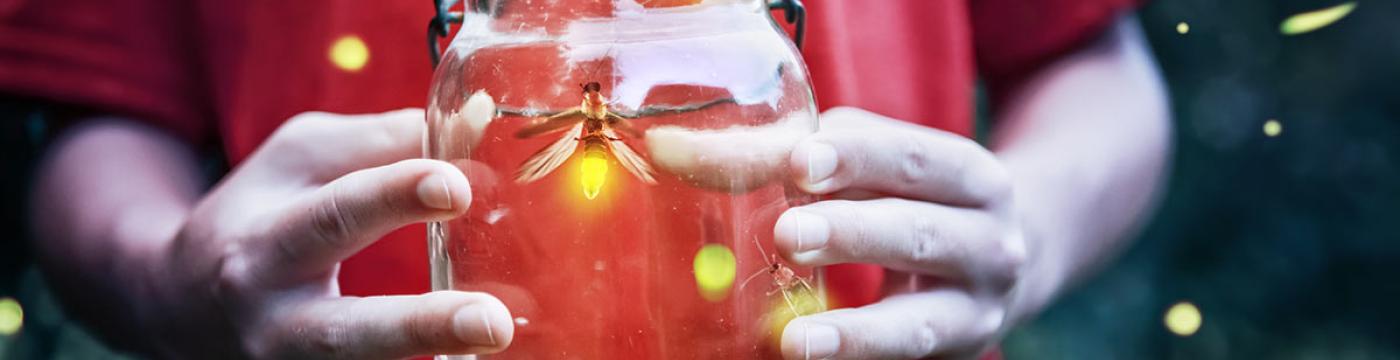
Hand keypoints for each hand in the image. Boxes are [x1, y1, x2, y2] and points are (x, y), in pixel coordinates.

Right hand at [139, 109, 512, 357]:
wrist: (178, 302)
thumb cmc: (262, 214)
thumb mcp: (302, 159)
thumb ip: (384, 141)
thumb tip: (477, 120)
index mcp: (265, 242)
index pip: (335, 216)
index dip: (395, 197)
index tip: (458, 185)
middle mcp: (272, 319)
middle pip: (345, 331)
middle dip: (420, 326)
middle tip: (492, 321)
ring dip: (426, 357)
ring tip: (495, 341)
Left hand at [774, 108, 1025, 358]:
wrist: (1004, 267)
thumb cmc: (923, 201)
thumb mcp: (895, 167)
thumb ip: (828, 154)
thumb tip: (733, 154)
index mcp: (974, 179)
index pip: (914, 159)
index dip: (857, 157)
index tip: (800, 162)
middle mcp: (991, 244)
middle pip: (917, 235)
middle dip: (851, 234)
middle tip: (788, 233)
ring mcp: (977, 311)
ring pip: (916, 323)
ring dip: (854, 331)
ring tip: (795, 338)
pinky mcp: (957, 355)